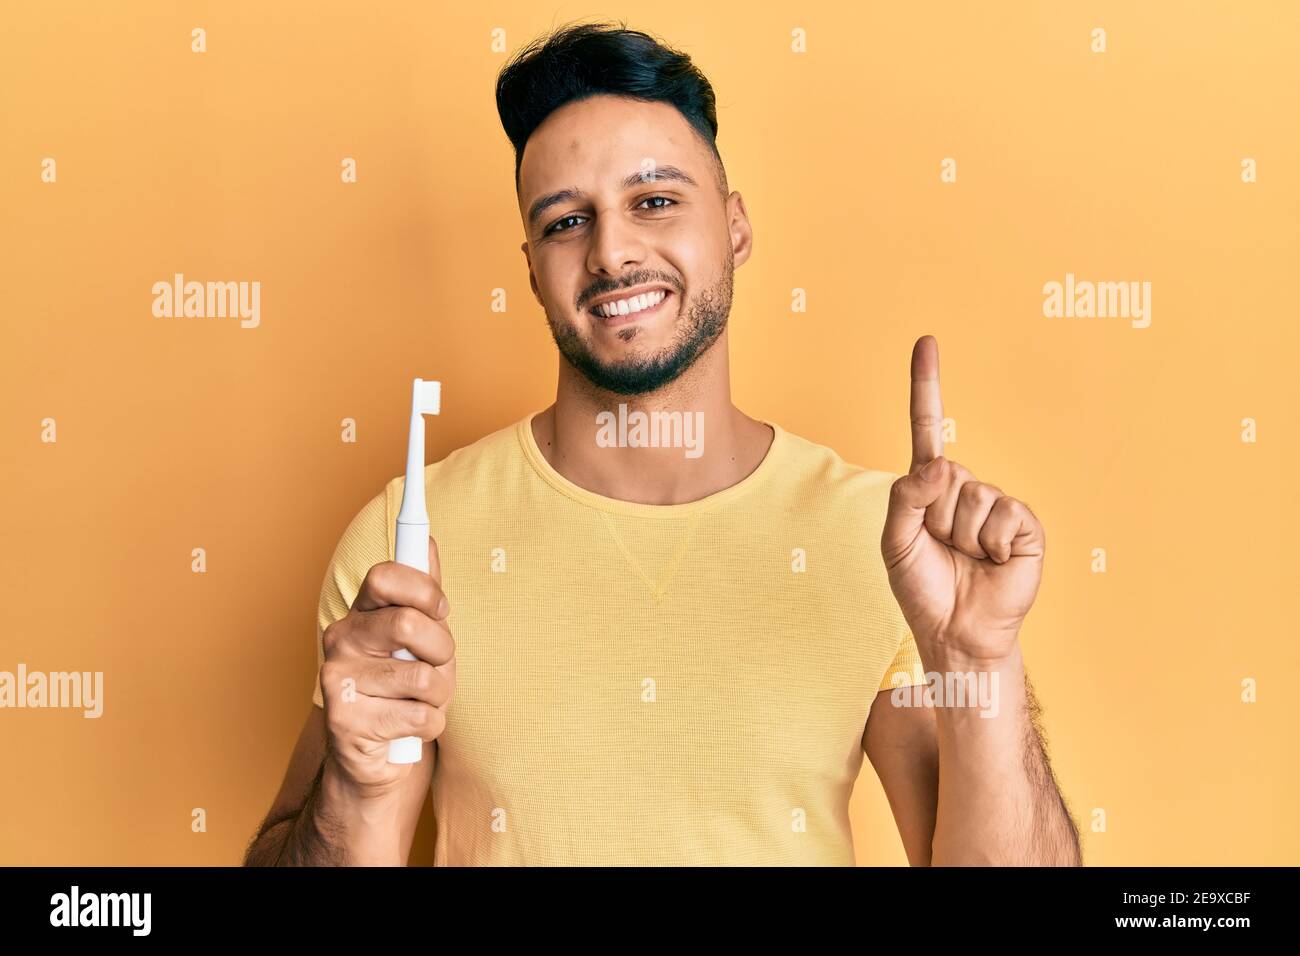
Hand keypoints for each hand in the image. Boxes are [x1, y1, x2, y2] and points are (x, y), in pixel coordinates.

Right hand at [319, 535, 455, 798]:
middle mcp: (340, 639)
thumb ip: (423, 593)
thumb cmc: (404, 689)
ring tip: (421, 701)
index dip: (424, 590)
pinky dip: (430, 725)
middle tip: (437, 665)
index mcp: (360, 613)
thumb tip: (427, 542)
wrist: (375, 758)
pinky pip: (419, 716)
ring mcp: (336, 680)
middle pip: (407, 624)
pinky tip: (408, 728)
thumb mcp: (421, 638)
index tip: (440, 609)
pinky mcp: (345, 721)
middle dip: (441, 649)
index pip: (385, 576)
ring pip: (421, 676)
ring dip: (439, 695)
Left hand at [880, 335, 1044, 662]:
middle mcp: (964, 489)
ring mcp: (995, 505)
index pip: (928, 427)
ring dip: (961, 535)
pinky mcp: (1023, 525)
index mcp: (929, 487)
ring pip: (970, 497)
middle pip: (944, 475)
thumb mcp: (895, 541)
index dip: (927, 384)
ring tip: (966, 559)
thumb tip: (941, 465)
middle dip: (935, 518)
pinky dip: (990, 543)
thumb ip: (905, 497)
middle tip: (943, 548)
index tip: (926, 341)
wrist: (957, 631)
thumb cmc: (923, 587)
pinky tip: (992, 563)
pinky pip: (1001, 515)